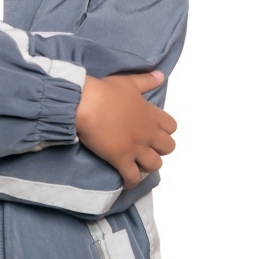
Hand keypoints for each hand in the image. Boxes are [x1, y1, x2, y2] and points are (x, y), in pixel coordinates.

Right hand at [75, 70, 176, 188]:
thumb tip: (161, 76)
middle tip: (146, 147)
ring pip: (154, 165)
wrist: (86, 104)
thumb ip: (147, 81)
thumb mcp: (129, 82)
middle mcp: (147, 133)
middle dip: (159, 149)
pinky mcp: (121, 159)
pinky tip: (127, 181)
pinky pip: (132, 177)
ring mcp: (136, 148)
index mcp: (150, 114)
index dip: (165, 130)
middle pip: (168, 148)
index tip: (154, 131)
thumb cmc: (106, 91)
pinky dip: (131, 182)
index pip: (171, 127)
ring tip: (137, 163)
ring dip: (147, 165)